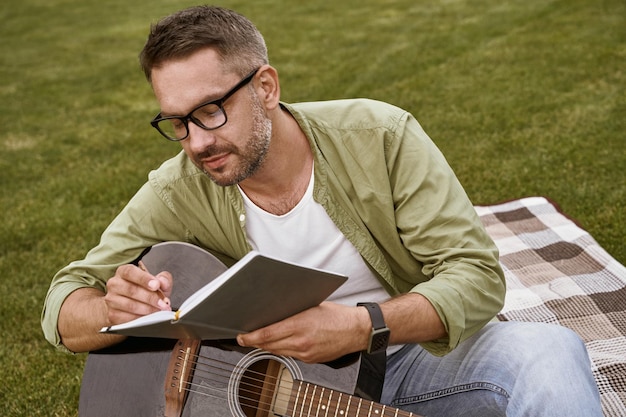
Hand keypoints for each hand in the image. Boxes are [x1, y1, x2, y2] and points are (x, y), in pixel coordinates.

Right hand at [103, 262, 172, 325]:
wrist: (133, 304)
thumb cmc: (145, 290)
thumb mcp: (157, 281)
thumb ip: (163, 279)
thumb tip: (163, 282)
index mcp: (124, 272)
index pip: (130, 272)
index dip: (144, 279)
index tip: (156, 285)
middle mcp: (114, 284)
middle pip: (131, 290)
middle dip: (150, 298)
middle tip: (163, 303)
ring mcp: (111, 300)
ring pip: (130, 305)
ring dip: (148, 309)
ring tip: (159, 310)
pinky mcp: (112, 314)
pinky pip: (127, 318)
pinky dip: (141, 319)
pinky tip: (150, 317)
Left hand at [236, 302, 369, 363]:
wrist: (356, 331)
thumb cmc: (337, 315)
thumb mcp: (312, 306)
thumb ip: (292, 311)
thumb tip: (274, 312)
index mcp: (300, 325)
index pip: (267, 334)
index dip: (250, 337)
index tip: (241, 336)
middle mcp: (301, 342)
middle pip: (269, 345)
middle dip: (255, 342)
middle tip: (245, 337)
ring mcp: (305, 353)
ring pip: (278, 352)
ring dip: (267, 346)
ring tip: (259, 340)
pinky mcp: (310, 359)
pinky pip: (289, 355)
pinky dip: (282, 349)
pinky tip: (280, 343)